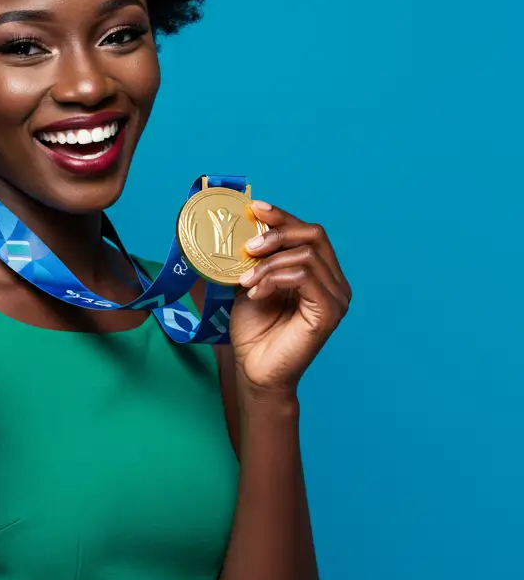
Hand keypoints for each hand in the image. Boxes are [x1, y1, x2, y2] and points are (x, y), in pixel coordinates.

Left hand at [228, 202, 350, 395]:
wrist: (254, 370)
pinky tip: (257, 293)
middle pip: (315, 235)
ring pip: (307, 255)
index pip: (309, 232)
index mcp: (320, 272)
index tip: (255, 208)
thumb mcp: (251, 282)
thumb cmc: (254, 331)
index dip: (283, 216)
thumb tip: (242, 223)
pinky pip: (305, 277)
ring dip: (270, 263)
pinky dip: (276, 278)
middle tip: (248, 248)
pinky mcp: (330, 312)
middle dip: (277, 234)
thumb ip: (256, 257)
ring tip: (247, 281)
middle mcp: (335, 282)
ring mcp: (336, 297)